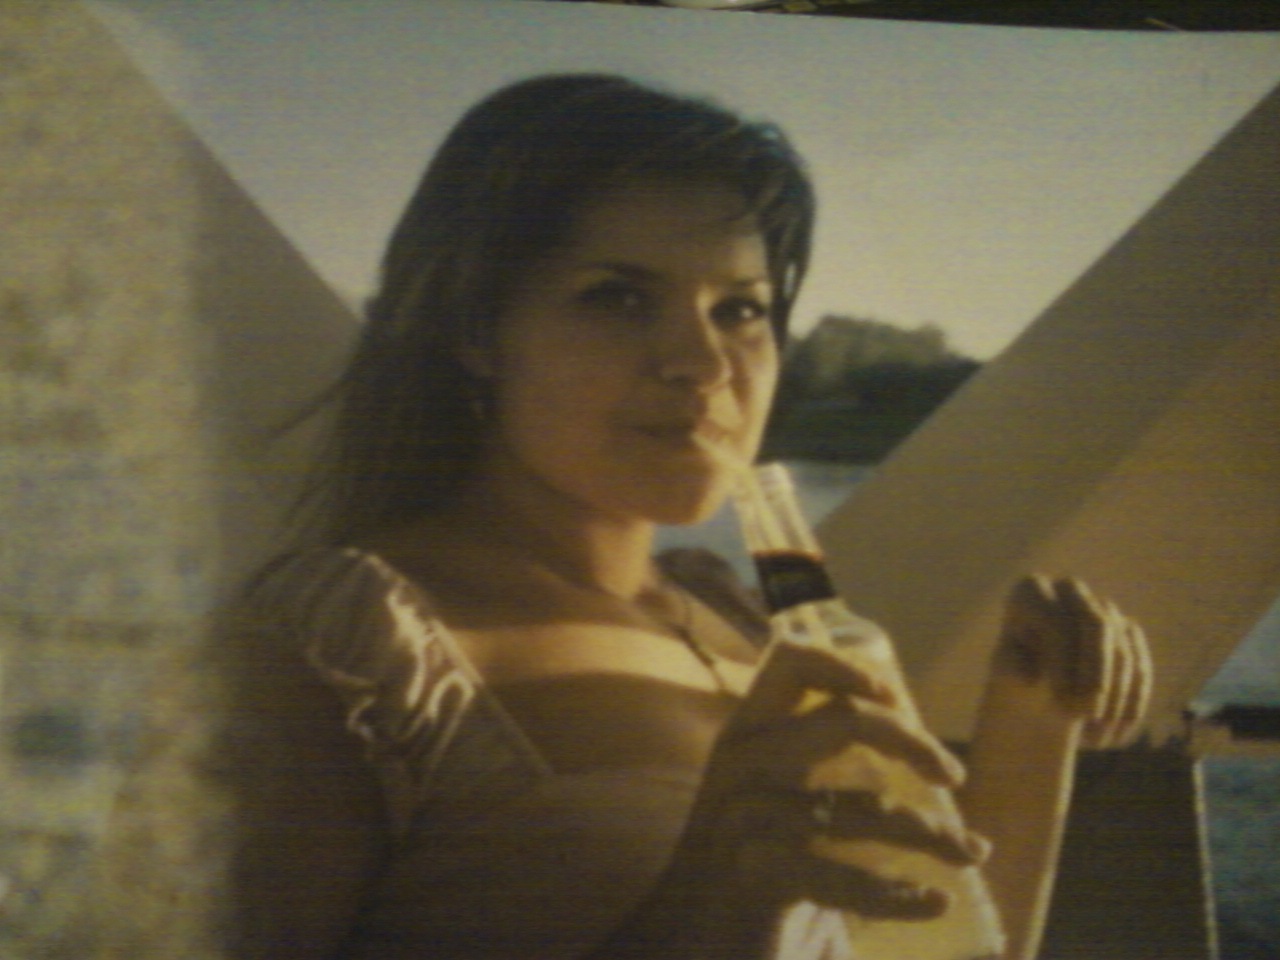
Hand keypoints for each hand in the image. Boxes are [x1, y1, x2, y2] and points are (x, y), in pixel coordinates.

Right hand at [657, 642, 989, 956]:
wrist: (696, 942)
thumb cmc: (756, 867)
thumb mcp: (781, 800)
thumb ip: (826, 763)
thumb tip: (925, 747)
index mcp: (748, 735)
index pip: (789, 664)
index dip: (845, 668)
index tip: (892, 697)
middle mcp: (741, 764)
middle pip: (843, 722)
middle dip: (912, 742)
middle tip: (952, 776)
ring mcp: (743, 819)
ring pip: (863, 809)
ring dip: (929, 833)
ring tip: (969, 854)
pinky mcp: (754, 877)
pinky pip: (846, 878)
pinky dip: (900, 895)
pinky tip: (933, 902)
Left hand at [995, 575, 1152, 747]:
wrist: (1035, 683)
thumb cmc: (1015, 673)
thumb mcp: (1005, 672)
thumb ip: (1014, 669)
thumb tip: (1032, 677)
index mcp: (1031, 591)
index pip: (1058, 623)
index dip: (1061, 666)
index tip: (1056, 705)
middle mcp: (1070, 590)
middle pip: (1098, 625)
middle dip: (1095, 676)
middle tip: (1085, 718)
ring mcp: (1103, 608)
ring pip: (1122, 650)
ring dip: (1112, 699)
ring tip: (1093, 738)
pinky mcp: (1129, 633)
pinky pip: (1140, 668)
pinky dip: (1130, 704)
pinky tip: (1115, 736)